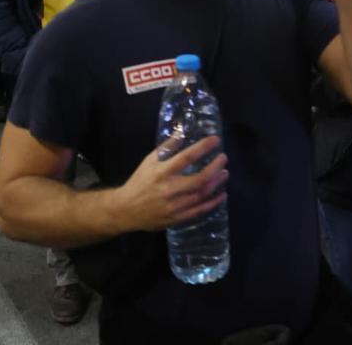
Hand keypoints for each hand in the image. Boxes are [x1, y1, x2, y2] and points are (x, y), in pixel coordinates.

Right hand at [110, 136, 227, 232]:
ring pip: (202, 195)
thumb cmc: (139, 182)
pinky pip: (200, 211)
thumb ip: (166, 148)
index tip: (215, 140)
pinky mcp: (178, 218)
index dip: (203, 147)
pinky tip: (221, 195)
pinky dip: (213, 203)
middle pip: (200, 179)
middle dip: (215, 167)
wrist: (126, 209)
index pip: (186, 157)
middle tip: (224, 158)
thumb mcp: (148, 161)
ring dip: (217, 183)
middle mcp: (170, 189)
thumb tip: (182, 133)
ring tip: (225, 173)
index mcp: (162, 172)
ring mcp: (175, 206)